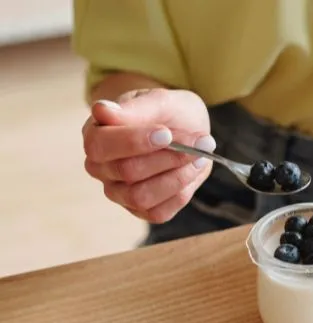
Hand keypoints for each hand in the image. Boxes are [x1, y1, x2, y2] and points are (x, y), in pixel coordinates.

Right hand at [82, 88, 215, 223]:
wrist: (187, 129)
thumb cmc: (167, 114)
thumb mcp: (159, 102)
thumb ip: (135, 108)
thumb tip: (101, 111)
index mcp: (95, 135)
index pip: (101, 145)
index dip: (134, 141)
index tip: (166, 133)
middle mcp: (100, 167)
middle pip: (126, 171)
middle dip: (168, 157)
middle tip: (199, 142)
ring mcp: (118, 192)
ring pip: (140, 197)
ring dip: (176, 178)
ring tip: (199, 157)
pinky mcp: (141, 210)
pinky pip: (158, 213)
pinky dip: (181, 193)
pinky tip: (192, 171)